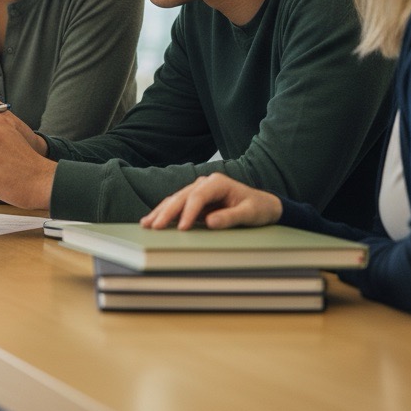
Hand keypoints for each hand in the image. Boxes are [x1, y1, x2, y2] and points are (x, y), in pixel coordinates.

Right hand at [140, 173, 282, 230]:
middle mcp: (205, 183)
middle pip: (182, 197)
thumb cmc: (258, 208)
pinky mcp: (195, 201)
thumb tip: (209, 222)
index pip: (197, 196)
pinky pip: (177, 206)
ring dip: (161, 212)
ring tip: (147, 224)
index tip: (182, 228)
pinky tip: (153, 220)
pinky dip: (165, 213)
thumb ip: (230, 217)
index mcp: (218, 182)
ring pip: (175, 200)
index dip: (188, 212)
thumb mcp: (249, 214)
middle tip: (155, 227)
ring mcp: (199, 191)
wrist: (263, 205)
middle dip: (167, 212)